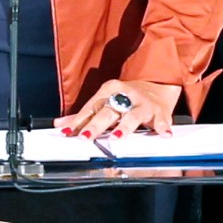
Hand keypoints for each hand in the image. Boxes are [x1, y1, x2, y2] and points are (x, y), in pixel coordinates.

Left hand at [64, 79, 181, 138]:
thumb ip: (84, 114)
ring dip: (124, 127)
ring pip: (132, 115)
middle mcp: (125, 95)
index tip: (67, 132)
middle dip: (96, 125)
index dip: (78, 120)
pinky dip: (162, 126)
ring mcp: (143, 104)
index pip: (91, 107)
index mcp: (110, 90)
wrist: (158, 85)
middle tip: (86, 136)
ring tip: (116, 137)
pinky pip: (161, 120)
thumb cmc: (127, 97)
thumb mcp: (105, 101)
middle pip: (108, 111)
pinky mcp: (159, 112)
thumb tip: (60, 124)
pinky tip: (163, 133)